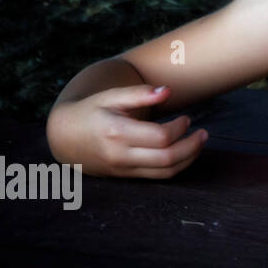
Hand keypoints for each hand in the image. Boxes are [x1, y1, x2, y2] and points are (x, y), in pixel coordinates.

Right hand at [46, 84, 207, 177]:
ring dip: (189, 158)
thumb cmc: (92, 111)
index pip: (160, 136)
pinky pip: (158, 177)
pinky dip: (177, 167)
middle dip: (191, 146)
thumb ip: (139, 94)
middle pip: (167, 158)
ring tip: (199, 142)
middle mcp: (120, 155)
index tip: (186, 118)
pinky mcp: (126, 176)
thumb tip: (167, 91)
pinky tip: (186, 153)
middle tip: (203, 132)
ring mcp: (123, 169)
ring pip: (166, 171)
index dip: (179, 128)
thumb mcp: (111, 96)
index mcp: (117, 132)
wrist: (64, 137)